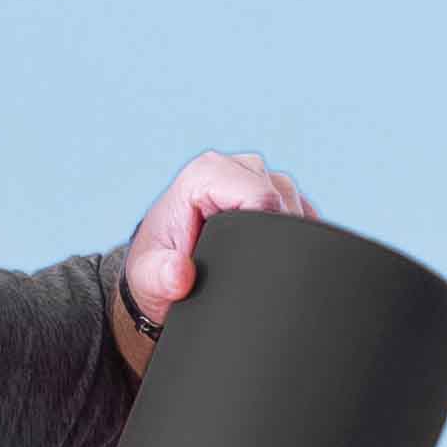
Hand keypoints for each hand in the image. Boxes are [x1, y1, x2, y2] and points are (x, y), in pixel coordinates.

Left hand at [121, 151, 316, 333]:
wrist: (162, 270)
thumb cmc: (156, 270)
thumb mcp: (150, 280)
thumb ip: (161, 278)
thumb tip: (179, 275)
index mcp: (204, 174)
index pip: (262, 196)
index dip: (267, 230)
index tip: (254, 258)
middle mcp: (230, 166)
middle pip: (281, 196)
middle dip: (276, 233)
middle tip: (251, 263)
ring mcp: (251, 175)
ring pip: (293, 200)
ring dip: (285, 230)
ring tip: (257, 256)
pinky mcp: (266, 188)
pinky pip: (296, 204)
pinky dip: (293, 228)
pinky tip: (274, 249)